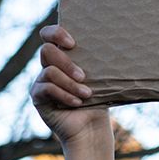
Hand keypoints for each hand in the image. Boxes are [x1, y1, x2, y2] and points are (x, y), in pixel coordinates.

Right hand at [30, 25, 110, 150]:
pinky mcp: (38, 97)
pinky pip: (46, 89)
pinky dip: (64, 95)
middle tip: (84, 76)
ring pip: (49, 71)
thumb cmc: (100, 98)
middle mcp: (49, 65)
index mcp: (65, 55)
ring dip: (70, 83)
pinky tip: (77, 102)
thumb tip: (120, 43)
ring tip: (87, 94)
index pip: (49, 35)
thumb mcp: (102, 76)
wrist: (92, 126)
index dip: (56, 33)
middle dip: (67, 63)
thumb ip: (99, 61)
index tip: (72, 43)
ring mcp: (41, 81)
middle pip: (46, 51)